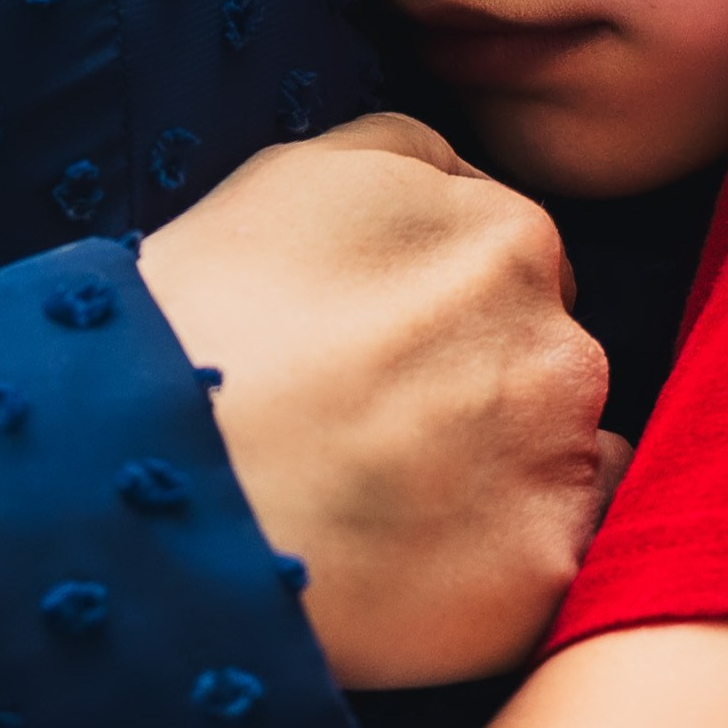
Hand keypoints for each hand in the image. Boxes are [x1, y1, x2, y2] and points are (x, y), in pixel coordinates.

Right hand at [138, 115, 622, 690]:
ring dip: (503, 465)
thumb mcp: (297, 171)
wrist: (161, 477)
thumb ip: (410, 157)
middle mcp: (560, 338)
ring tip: (387, 495)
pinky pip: (567, 552)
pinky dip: (514, 550)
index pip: (511, 262)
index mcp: (506, 234)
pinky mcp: (546, 569)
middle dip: (482, 382)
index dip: (441, 306)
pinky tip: (431, 554)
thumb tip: (464, 186)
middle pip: (545, 355)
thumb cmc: (206, 316)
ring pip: (562, 452)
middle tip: (375, 422)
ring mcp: (560, 460)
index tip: (377, 346)